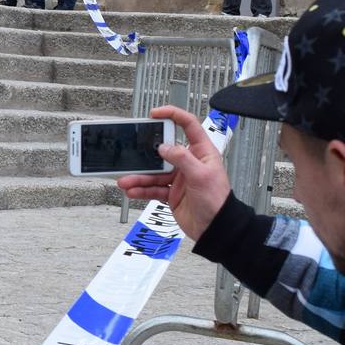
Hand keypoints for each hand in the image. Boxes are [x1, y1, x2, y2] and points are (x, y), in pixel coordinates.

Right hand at [115, 105, 231, 241]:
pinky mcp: (171, 193)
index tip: (155, 114)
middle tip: (132, 153)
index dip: (173, 115)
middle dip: (145, 154)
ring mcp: (179, 178)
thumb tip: (164, 147)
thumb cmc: (218, 202)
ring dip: (139, 176)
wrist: (216, 230)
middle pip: (163, 151)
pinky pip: (152, 189)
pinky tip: (132, 190)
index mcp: (201, 152)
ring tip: (126, 180)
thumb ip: (182, 158)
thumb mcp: (201, 175)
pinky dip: (141, 189)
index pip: (188, 125)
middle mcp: (189, 162)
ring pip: (154, 173)